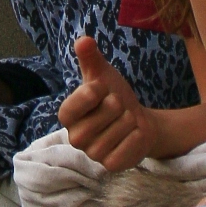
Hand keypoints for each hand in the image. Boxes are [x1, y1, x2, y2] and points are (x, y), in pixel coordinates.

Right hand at [58, 36, 154, 168]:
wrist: (137, 121)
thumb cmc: (113, 95)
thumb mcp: (102, 74)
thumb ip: (90, 58)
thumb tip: (83, 40)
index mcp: (68, 116)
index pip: (72, 107)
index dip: (90, 95)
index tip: (101, 88)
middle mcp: (76, 138)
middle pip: (101, 116)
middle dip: (116, 105)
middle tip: (117, 106)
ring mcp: (93, 154)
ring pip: (118, 130)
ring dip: (129, 120)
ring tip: (126, 118)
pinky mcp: (111, 166)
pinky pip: (126, 150)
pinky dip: (136, 137)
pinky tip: (134, 133)